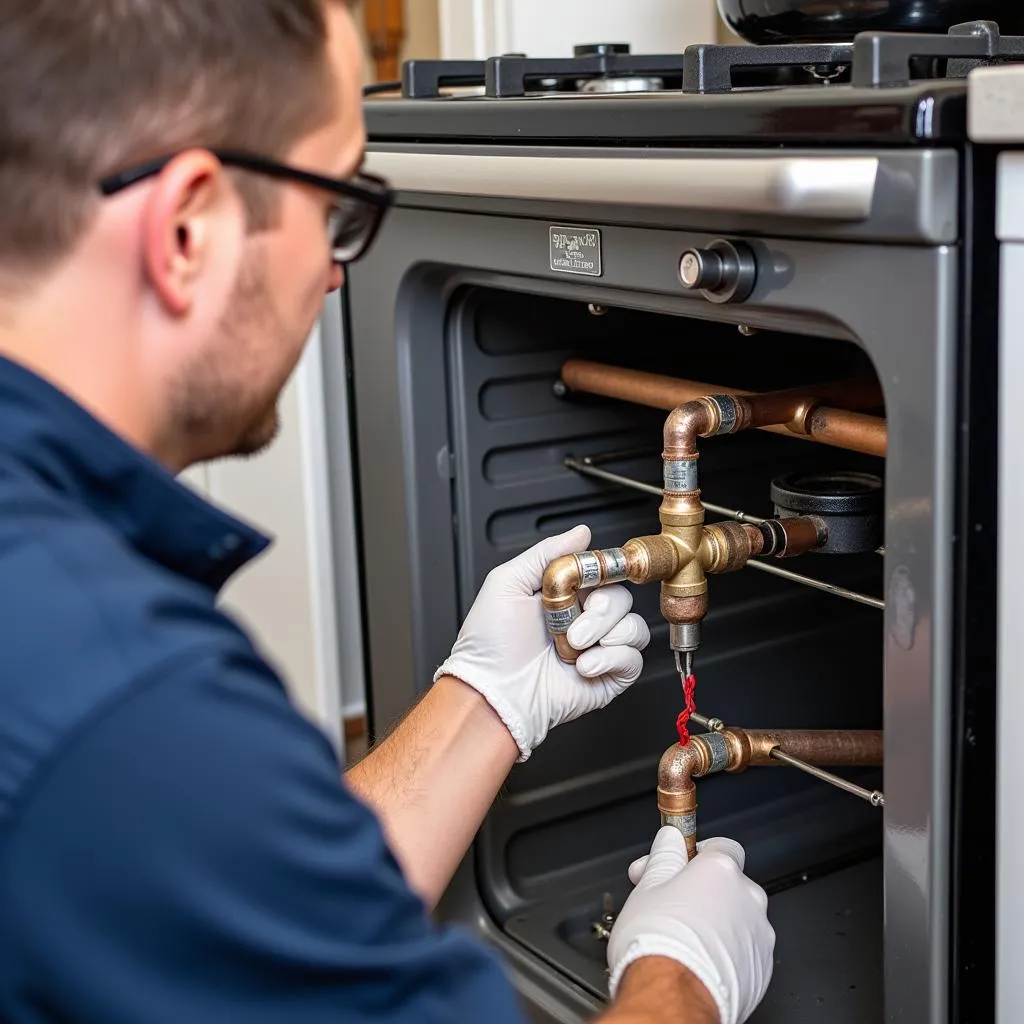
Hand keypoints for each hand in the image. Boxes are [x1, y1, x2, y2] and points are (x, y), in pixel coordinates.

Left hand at [434, 525, 649, 760]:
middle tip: (574, 623)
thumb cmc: (490, 644)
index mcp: (564, 595)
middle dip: (602, 609)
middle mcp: (583, 619)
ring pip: (634, 626)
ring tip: (574, 646)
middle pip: (622, 597)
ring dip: (605, 634)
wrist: (492, 692)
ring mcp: (597, 648)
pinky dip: (611, 659)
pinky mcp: (608, 676)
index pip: (601, 572)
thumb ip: (547, 552)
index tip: (597, 577)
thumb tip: (581, 533)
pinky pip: (634, 658)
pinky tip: (583, 665)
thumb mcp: (508, 582)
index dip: (605, 572)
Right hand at [607, 827, 774, 1023]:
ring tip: (683, 938)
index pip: (720, 845)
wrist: (671, 998)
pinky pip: (744, 950)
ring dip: (716, 922)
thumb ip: (664, 856)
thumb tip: (670, 839)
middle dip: (702, 891)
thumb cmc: (659, 945)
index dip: (694, 854)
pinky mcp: (761, 969)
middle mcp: (747, 898)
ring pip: (738, 918)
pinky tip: (698, 960)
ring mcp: (758, 935)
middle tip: (671, 904)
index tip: (676, 864)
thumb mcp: (647, 887)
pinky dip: (725, 951)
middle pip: (728, 883)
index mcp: (721, 871)